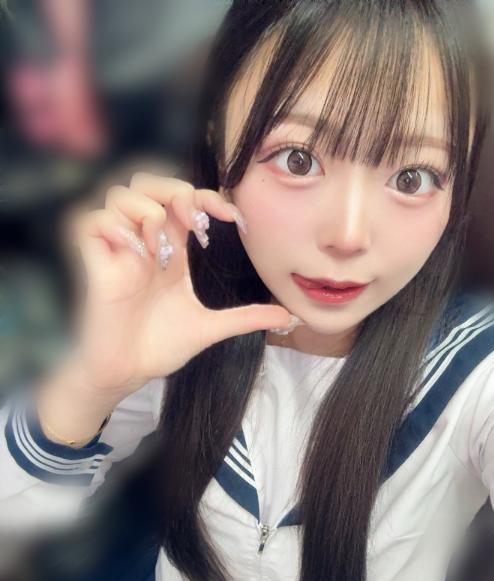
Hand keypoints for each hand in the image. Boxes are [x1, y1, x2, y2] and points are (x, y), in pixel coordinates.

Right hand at [67, 172, 293, 394]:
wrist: (128, 372)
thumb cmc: (159, 347)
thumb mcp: (211, 328)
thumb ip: (247, 318)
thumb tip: (288, 318)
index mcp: (171, 249)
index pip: (184, 200)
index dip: (208, 198)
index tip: (234, 219)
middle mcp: (144, 242)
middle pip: (148, 182)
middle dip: (175, 190)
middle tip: (196, 220)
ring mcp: (118, 249)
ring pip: (119, 194)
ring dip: (147, 210)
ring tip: (161, 247)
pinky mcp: (95, 262)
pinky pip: (91, 221)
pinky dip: (115, 228)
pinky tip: (137, 255)